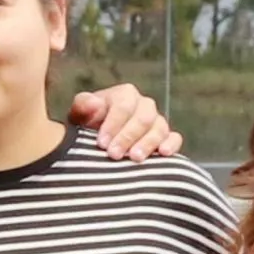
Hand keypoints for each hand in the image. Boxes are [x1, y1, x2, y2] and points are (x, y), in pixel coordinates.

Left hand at [67, 79, 184, 160]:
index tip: (101, 143)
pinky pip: (175, 137)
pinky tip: (163, 153)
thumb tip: (94, 103)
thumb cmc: (86, 126)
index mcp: (124, 95)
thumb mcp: (79, 115)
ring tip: (135, 158)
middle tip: (114, 154)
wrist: (96, 143)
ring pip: (159, 128)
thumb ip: (83, 107)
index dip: (113, 124)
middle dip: (128, 136)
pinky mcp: (165, 137)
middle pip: (143, 117)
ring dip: (148, 143)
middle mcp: (143, 105)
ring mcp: (156, 121)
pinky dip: (171, 144)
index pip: (123, 105)